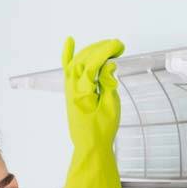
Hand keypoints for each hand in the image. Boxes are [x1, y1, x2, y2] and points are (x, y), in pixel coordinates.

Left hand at [58, 36, 126, 187]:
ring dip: (92, 50)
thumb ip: (109, 84)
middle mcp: (72, 88)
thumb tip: (108, 65)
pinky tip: (69, 41)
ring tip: (108, 46)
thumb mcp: (111, 107)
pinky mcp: (71, 91)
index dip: (106, 51)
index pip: (92, 64)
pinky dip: (67, 54)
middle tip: (118, 46)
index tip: (119, 46)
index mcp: (82, 93)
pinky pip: (67, 69)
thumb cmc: (102, 131)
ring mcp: (69, 89)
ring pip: (77, 61)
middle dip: (101, 48)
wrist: (90, 147)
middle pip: (84, 59)